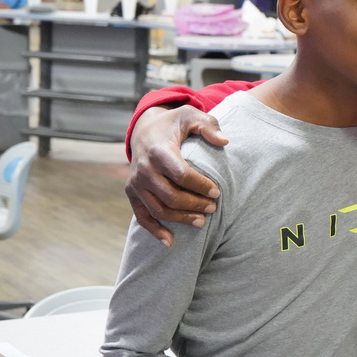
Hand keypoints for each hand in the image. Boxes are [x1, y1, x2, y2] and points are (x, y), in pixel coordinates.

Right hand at [125, 105, 228, 245]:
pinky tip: (171, 241)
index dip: (200, 185)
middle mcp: (143, 169)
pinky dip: (155, 230)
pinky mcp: (132, 193)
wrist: (145, 130)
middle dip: (194, 205)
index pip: (181, 174)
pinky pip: (142, 216)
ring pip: (159, 209)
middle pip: (170, 196)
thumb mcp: (190, 115)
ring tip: (202, 222)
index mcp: (158, 151)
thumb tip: (224, 142)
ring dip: (181, 219)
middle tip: (213, 208)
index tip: (218, 192)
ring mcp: (136, 183)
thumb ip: (208, 126)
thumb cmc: (173, 124)